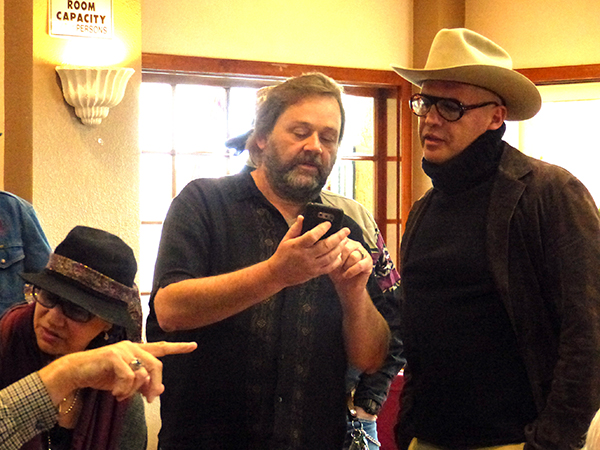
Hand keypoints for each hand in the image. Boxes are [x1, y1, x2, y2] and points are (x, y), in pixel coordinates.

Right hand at [39, 340, 196, 403]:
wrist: (76, 373)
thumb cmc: (101, 376)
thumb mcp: (125, 383)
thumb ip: (142, 385)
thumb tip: (160, 391)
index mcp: (137, 351)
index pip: (161, 348)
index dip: (178, 347)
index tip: (194, 345)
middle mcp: (132, 347)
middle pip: (157, 366)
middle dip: (155, 385)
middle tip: (149, 399)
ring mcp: (123, 350)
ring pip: (143, 373)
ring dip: (134, 390)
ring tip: (121, 395)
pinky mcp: (113, 356)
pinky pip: (129, 377)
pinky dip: (124, 390)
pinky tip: (115, 394)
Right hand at [266, 216, 350, 287]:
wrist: (278, 274)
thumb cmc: (282, 255)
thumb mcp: (285, 239)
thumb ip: (295, 228)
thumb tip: (302, 217)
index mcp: (297, 246)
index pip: (312, 236)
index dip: (322, 229)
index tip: (328, 223)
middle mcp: (306, 256)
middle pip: (326, 246)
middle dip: (338, 237)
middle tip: (346, 230)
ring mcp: (311, 265)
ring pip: (330, 256)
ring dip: (340, 248)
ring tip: (345, 240)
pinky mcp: (314, 273)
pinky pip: (329, 267)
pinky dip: (337, 261)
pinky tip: (340, 254)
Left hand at [329, 238, 371, 297]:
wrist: (345, 286)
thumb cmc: (337, 273)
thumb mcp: (330, 262)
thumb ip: (329, 253)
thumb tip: (326, 248)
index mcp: (345, 241)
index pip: (340, 239)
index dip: (334, 251)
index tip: (330, 259)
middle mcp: (355, 244)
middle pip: (347, 247)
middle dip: (340, 259)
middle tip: (338, 267)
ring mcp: (363, 252)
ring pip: (354, 256)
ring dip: (346, 266)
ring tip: (343, 271)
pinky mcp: (369, 262)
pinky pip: (360, 265)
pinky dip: (352, 271)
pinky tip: (347, 275)